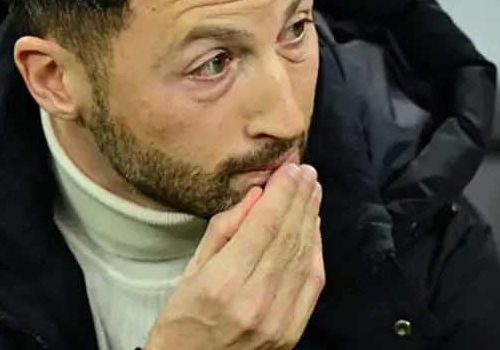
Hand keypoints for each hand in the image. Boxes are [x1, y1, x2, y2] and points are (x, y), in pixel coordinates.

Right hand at [146, 163, 324, 349]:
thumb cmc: (183, 320)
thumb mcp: (190, 271)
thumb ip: (223, 231)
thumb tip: (255, 196)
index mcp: (222, 282)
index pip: (264, 224)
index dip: (282, 192)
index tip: (290, 169)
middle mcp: (254, 300)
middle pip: (288, 235)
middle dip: (300, 198)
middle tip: (307, 172)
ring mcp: (278, 319)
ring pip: (303, 254)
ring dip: (312, 217)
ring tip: (314, 191)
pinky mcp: (292, 331)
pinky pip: (312, 281)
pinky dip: (316, 249)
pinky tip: (315, 225)